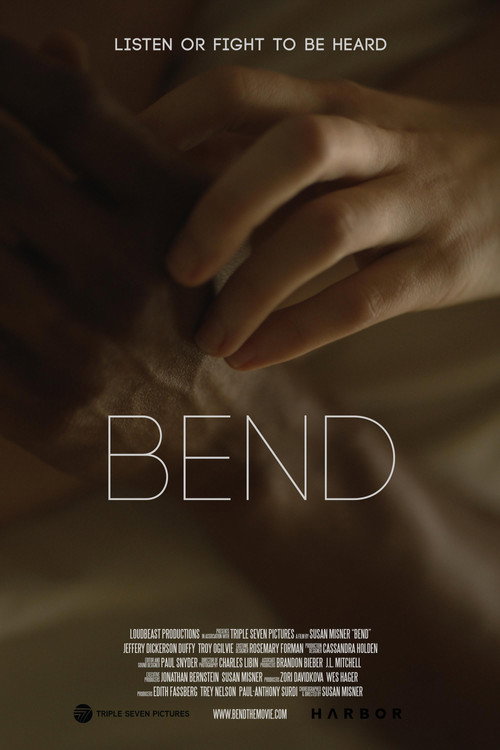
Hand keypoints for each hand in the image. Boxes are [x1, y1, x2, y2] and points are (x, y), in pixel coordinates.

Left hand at [0, 33, 205, 475]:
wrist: (218, 428)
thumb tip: (52, 43)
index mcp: (171, 220)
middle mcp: (126, 280)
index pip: (72, 111)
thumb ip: (121, 131)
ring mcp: (79, 351)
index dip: (9, 67)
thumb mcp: (188, 215)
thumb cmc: (195, 304)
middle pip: (5, 171)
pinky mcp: (40, 409)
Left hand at [147, 67, 499, 368]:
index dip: (168, 123)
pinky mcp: (442, 268)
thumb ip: (266, 151)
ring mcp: (415, 204)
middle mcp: (376, 144)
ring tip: (207, 338)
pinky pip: (362, 303)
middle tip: (174, 271)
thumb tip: (166, 171)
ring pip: (324, 233)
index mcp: (337, 104)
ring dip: (253, 290)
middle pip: (291, 151)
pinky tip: (253, 358)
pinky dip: (297, 334)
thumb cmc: (409, 165)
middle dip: (220, 209)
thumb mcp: (346, 136)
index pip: (239, 89)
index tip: (112, 177)